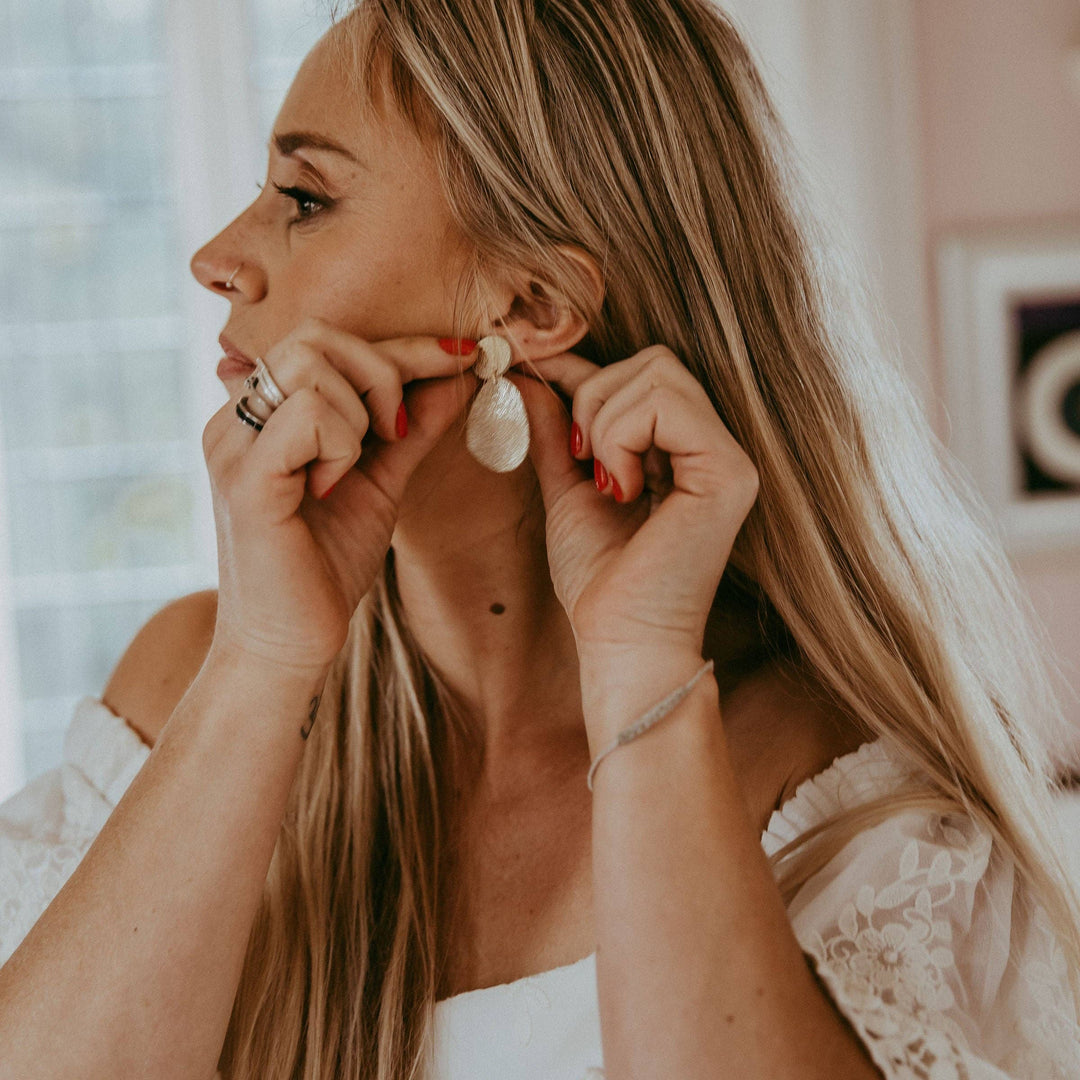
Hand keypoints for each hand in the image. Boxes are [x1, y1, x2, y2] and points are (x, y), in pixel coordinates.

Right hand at [202, 318, 477, 672]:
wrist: (292, 642)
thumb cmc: (327, 563)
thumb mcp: (381, 480)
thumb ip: (413, 427)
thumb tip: (458, 374)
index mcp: (265, 414)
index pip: (332, 343)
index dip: (405, 345)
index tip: (467, 354)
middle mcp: (238, 418)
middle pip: (318, 336)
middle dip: (383, 372)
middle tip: (397, 432)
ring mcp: (235, 443)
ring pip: (313, 365)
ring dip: (360, 415)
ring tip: (351, 471)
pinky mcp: (245, 478)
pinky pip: (310, 414)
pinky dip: (341, 445)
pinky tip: (330, 489)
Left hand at [510, 346, 758, 660]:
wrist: (618, 639)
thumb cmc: (599, 578)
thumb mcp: (568, 488)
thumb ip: (556, 431)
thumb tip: (531, 376)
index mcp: (684, 449)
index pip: (643, 372)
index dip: (584, 367)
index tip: (533, 372)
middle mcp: (716, 447)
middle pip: (656, 360)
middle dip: (595, 396)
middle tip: (581, 459)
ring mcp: (729, 457)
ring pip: (659, 374)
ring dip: (606, 422)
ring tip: (604, 481)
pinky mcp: (729, 472)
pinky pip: (664, 406)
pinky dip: (621, 439)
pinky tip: (622, 489)